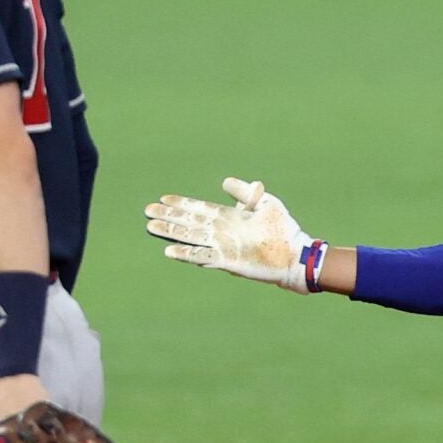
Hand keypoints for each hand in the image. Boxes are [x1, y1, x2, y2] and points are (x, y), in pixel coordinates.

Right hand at [145, 177, 318, 292]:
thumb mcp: (265, 204)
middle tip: (147, 211)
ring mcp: (223, 247)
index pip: (199, 209)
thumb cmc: (283, 230)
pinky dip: (186, 254)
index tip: (163, 199)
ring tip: (151, 227)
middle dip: (169, 217)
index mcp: (228, 217)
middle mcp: (222, 232)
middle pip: (189, 222)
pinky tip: (169, 251)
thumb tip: (224, 182)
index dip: (181, 204)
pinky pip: (203, 257)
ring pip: (191, 238)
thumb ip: (246, 194)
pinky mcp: (228, 261)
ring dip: (171, 233)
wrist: (295, 256)